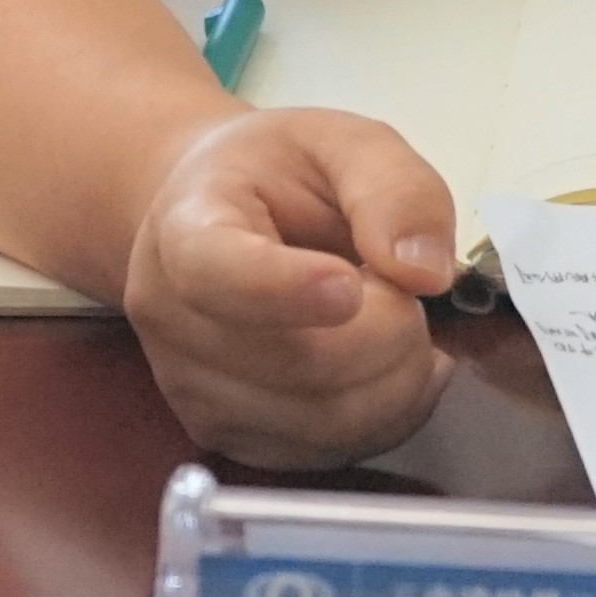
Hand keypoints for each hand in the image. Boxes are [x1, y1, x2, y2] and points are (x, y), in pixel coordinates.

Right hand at [125, 105, 460, 467]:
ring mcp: (190, 388)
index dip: (288, 290)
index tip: (350, 283)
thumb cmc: (276, 176)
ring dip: (398, 382)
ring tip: (408, 328)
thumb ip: (393, 189)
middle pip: (297, 364)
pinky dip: (386, 418)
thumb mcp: (342, 142)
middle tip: (412, 292)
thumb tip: (426, 272)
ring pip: (320, 422)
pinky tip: (394, 369)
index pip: (218, 274)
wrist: (209, 217)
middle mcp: (170, 317)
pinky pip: (324, 454)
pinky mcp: (224, 435)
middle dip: (391, 334)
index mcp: (187, 227)